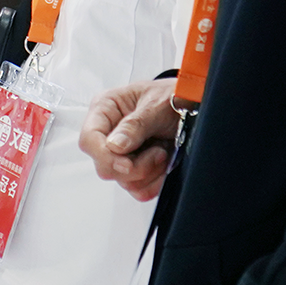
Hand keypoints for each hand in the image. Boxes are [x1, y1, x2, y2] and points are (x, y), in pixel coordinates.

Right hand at [80, 78, 178, 200]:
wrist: (196, 105)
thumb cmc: (175, 95)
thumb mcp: (156, 104)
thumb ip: (135, 125)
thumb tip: (115, 145)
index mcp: (105, 109)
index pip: (89, 139)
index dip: (105, 156)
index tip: (128, 164)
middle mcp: (109, 133)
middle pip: (105, 166)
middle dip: (135, 166)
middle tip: (157, 152)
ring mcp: (122, 153)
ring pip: (123, 181)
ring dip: (149, 173)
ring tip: (163, 152)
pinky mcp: (136, 168)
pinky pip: (138, 189)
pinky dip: (155, 183)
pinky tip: (164, 165)